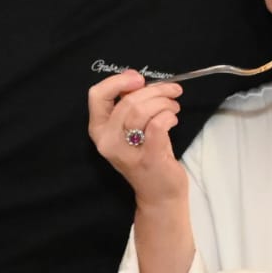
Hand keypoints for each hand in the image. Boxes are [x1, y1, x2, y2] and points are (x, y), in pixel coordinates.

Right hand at [86, 71, 186, 202]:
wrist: (159, 195)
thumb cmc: (147, 156)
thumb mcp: (131, 128)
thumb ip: (128, 104)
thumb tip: (133, 77)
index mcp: (99, 130)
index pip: (97, 96)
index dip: (118, 81)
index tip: (138, 79)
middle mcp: (107, 142)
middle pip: (127, 102)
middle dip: (154, 91)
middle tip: (171, 92)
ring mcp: (127, 152)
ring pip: (142, 111)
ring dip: (164, 102)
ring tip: (173, 107)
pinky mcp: (148, 158)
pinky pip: (156, 125)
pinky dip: (168, 116)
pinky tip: (172, 118)